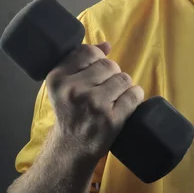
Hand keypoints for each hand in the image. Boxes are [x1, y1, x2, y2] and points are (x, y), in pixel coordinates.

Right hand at [46, 42, 143, 160]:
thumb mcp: (64, 85)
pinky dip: (135, 97)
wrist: (71, 148)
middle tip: (105, 89)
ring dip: (124, 86)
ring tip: (114, 97)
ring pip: (124, 78)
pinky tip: (127, 103)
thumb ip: (81, 61)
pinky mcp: (111, 120)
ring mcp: (94, 105)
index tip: (95, 73)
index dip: (97, 59)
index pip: (88, 52)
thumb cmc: (70, 112)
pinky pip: (134, 95)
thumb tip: (106, 44)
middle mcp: (74, 90)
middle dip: (112, 74)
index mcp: (58, 78)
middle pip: (109, 65)